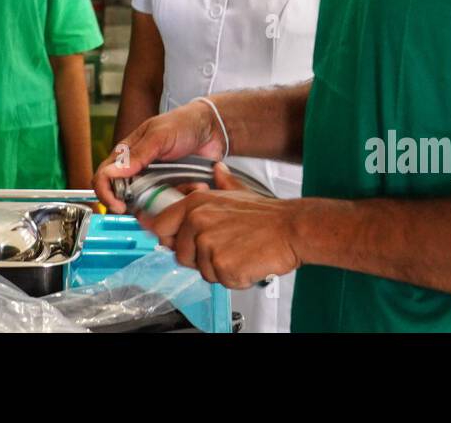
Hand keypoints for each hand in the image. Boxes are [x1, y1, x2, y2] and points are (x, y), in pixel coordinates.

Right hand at [93, 98, 227, 211]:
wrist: (213, 129)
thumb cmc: (183, 124)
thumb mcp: (159, 136)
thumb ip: (136, 155)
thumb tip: (110, 173)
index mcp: (127, 154)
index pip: (104, 177)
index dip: (106, 193)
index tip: (118, 205)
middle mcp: (137, 170)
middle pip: (123, 196)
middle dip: (137, 204)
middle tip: (153, 206)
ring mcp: (154, 181)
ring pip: (147, 204)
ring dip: (164, 202)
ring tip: (186, 188)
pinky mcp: (170, 189)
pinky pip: (167, 204)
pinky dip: (180, 199)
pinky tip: (194, 187)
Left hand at [146, 163, 304, 289]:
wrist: (291, 229)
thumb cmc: (267, 215)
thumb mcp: (239, 191)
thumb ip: (222, 182)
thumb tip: (217, 169)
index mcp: (195, 204)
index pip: (160, 226)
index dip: (166, 237)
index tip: (170, 241)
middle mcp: (197, 222)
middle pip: (180, 254)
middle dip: (199, 258)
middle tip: (224, 248)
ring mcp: (208, 245)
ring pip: (201, 270)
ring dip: (219, 269)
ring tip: (239, 253)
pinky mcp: (222, 266)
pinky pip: (220, 281)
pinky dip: (234, 277)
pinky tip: (247, 263)